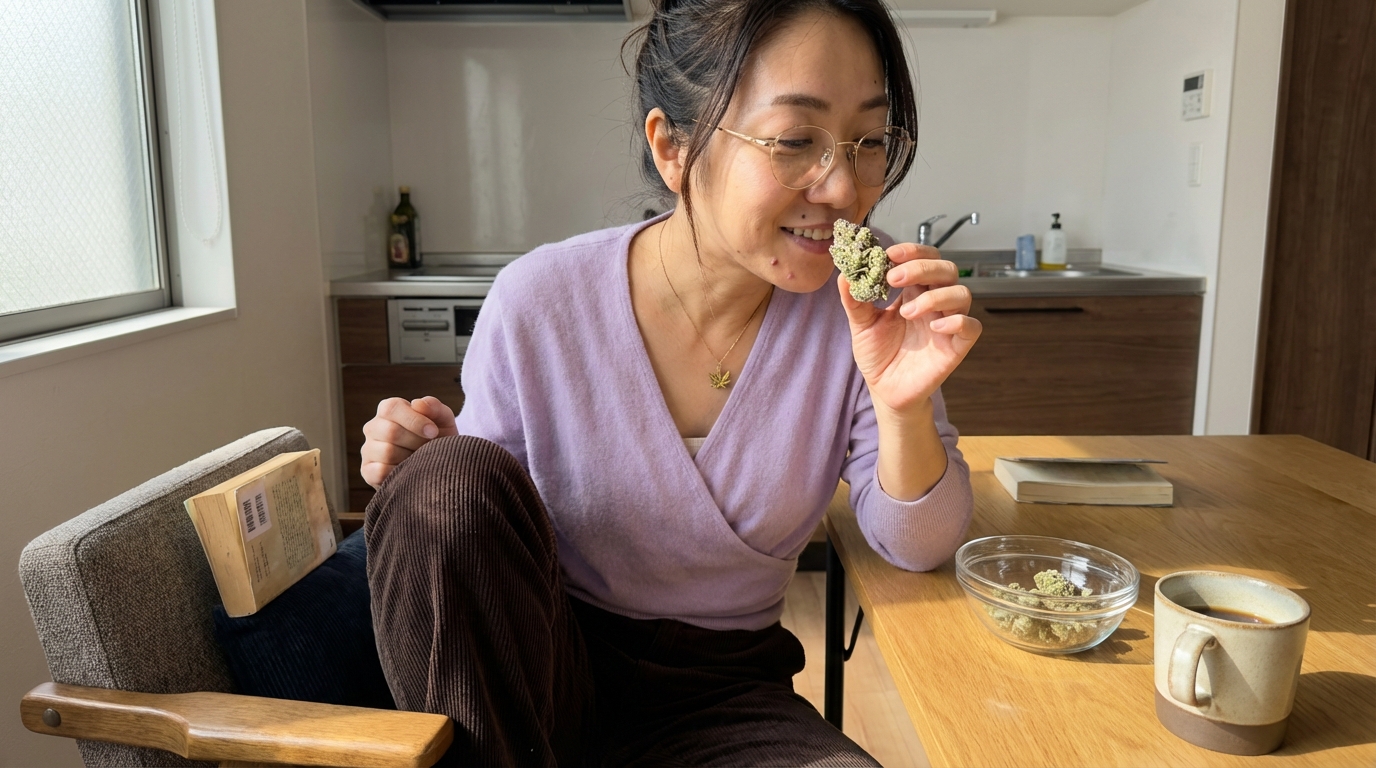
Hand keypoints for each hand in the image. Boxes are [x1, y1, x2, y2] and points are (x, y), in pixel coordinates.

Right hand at [360, 396, 457, 488]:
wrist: (439, 465)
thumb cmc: (438, 438)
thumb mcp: (443, 421)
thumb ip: (434, 407)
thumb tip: (418, 404)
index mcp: (388, 410)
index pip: (391, 408)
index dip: (414, 420)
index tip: (434, 432)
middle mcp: (373, 427)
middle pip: (391, 432)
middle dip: (417, 442)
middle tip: (431, 448)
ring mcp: (368, 449)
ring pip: (387, 452)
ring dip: (411, 458)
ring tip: (421, 459)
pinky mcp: (368, 471)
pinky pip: (380, 472)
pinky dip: (400, 473)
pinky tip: (410, 471)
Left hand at [838, 243, 980, 415]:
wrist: (884, 389)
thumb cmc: (878, 354)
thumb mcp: (860, 324)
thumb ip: (854, 300)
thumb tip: (843, 274)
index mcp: (914, 291)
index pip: (925, 258)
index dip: (912, 251)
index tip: (888, 255)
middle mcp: (935, 302)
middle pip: (946, 269)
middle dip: (921, 267)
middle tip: (893, 278)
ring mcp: (948, 323)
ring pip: (962, 293)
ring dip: (935, 296)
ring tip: (906, 312)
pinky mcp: (956, 346)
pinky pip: (972, 326)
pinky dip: (956, 322)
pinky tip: (934, 327)